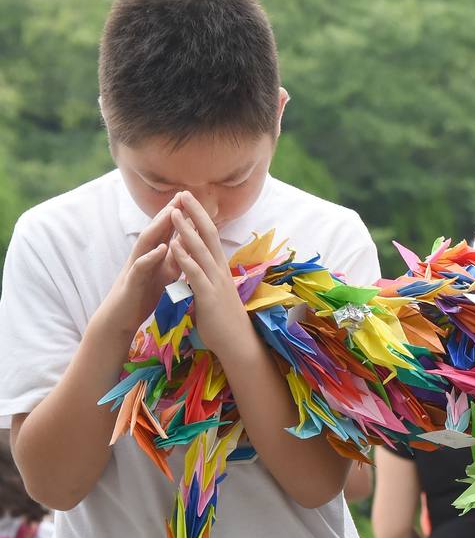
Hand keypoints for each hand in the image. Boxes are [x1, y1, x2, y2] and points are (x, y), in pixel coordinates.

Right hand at [98, 196, 182, 335]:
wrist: (121, 319)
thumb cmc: (143, 295)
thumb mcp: (164, 275)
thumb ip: (174, 259)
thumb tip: (189, 245)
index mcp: (154, 255)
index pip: (167, 231)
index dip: (180, 216)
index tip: (194, 199)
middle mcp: (143, 256)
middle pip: (156, 230)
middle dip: (169, 212)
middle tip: (182, 194)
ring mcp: (135, 267)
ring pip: (146, 242)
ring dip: (159, 227)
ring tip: (172, 212)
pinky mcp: (131, 282)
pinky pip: (141, 266)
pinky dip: (151, 256)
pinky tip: (162, 248)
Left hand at [169, 192, 255, 359]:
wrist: (238, 344)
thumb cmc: (225, 323)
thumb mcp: (215, 295)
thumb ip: (206, 280)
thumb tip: (198, 272)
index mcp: (220, 269)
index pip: (211, 238)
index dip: (201, 219)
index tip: (190, 202)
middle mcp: (220, 271)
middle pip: (209, 235)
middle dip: (195, 214)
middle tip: (184, 193)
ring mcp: (216, 282)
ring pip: (201, 250)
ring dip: (186, 231)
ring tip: (174, 213)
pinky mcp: (209, 295)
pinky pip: (195, 272)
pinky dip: (184, 257)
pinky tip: (173, 245)